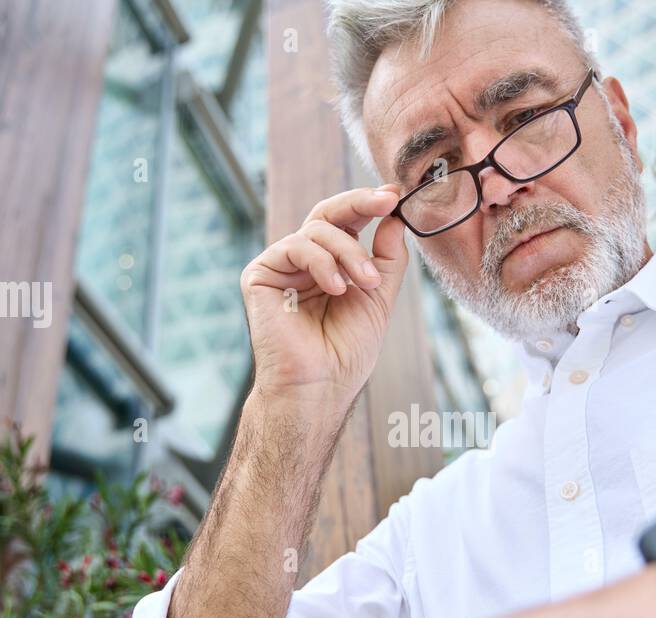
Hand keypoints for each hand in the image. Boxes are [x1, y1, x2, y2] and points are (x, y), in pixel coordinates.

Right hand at [241, 184, 407, 411]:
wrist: (320, 385)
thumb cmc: (347, 351)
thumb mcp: (378, 297)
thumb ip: (387, 258)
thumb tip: (395, 217)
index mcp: (330, 265)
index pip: (347, 222)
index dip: (369, 204)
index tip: (395, 195)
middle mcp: (304, 261)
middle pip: (328, 213)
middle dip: (360, 202)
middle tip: (386, 201)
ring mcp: (281, 266)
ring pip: (318, 229)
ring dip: (349, 252)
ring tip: (366, 284)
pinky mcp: (260, 274)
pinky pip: (294, 245)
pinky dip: (322, 263)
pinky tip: (336, 288)